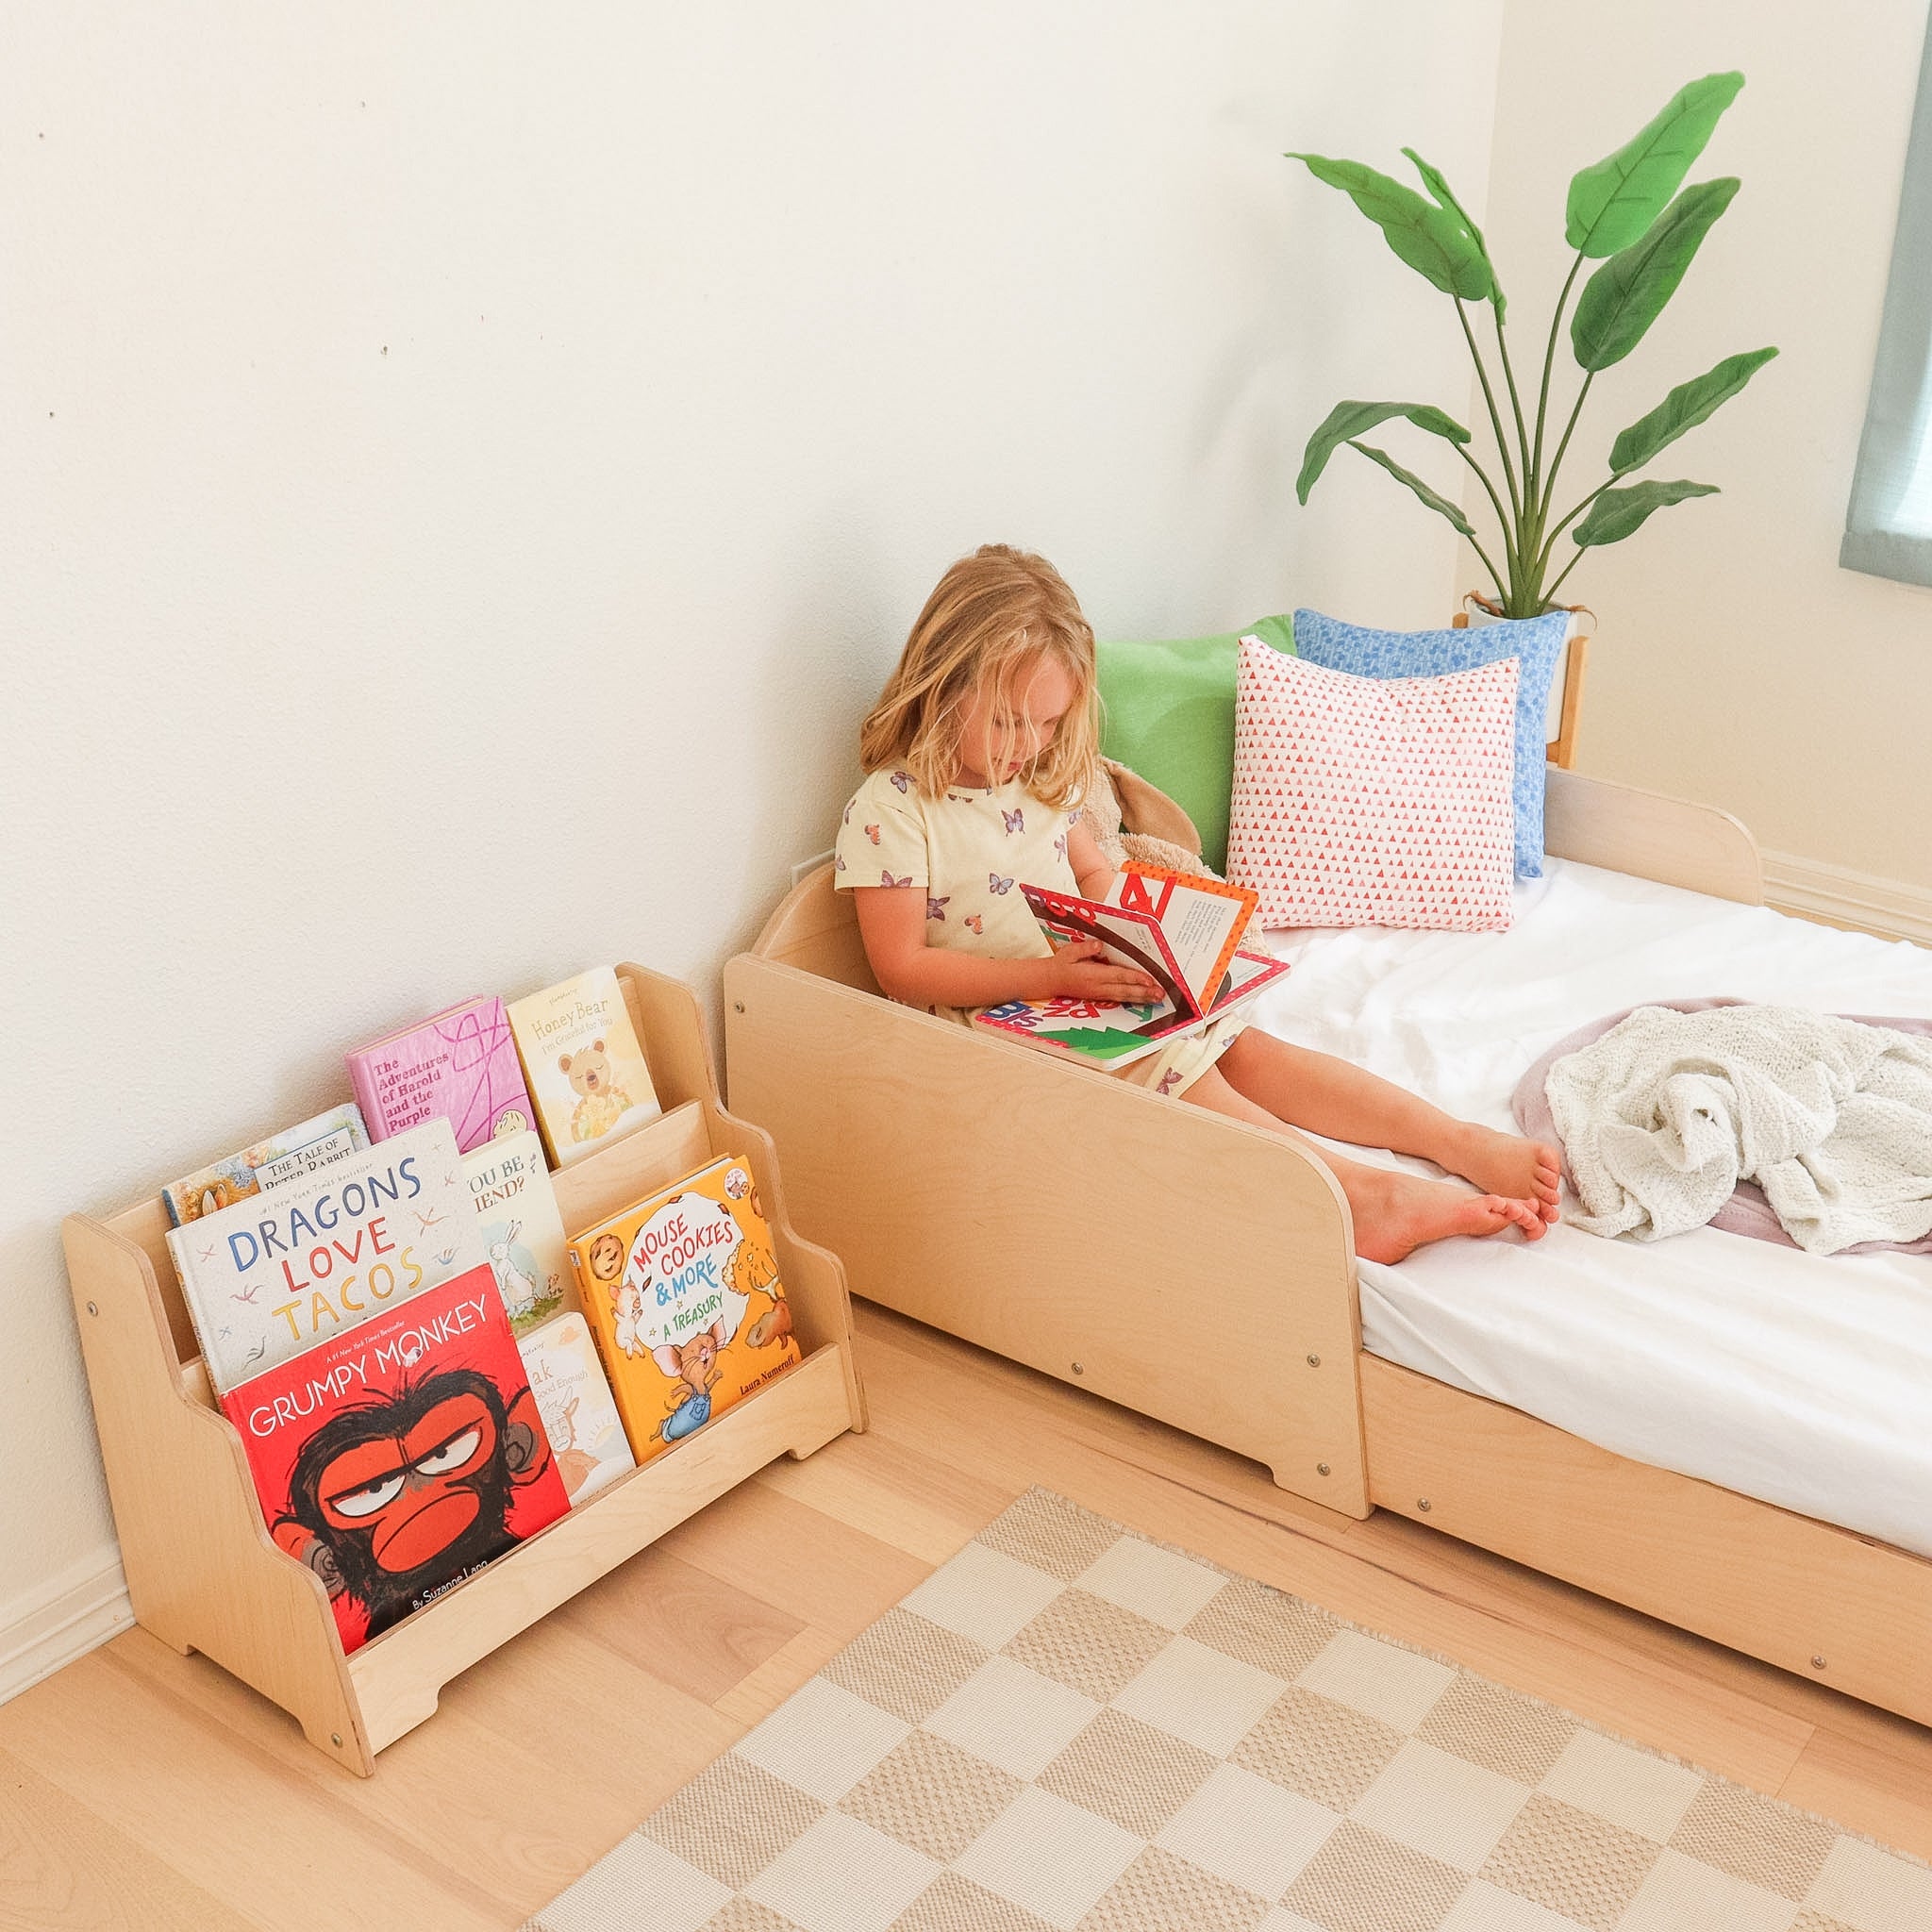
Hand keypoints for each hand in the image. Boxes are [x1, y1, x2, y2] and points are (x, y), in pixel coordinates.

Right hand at [1048, 938, 1162, 1004]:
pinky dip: (1134, 999)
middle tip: (1160, 993)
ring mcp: (1100, 993)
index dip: (1134, 978)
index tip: (1149, 980)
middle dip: (1144, 992)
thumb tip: (1099, 945)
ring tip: (1157, 998)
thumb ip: (1084, 949)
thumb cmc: (1060, 965)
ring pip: (1125, 996)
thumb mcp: (1068, 953)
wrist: (1049, 981)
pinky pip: (1120, 999)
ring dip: (1142, 998)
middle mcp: (1098, 987)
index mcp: (1092, 975)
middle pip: (1125, 990)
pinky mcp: (1100, 996)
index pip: (1118, 976)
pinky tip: (1144, 999)